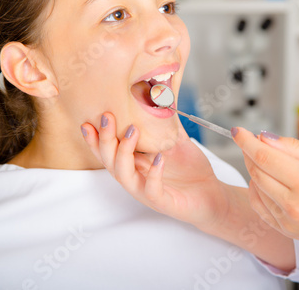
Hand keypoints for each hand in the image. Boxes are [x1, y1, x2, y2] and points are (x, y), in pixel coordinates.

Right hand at [81, 112, 231, 228]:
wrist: (210, 194)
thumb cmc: (190, 170)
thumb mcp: (177, 142)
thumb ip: (167, 123)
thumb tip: (164, 97)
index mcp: (135, 163)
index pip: (108, 151)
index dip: (95, 139)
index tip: (88, 121)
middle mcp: (135, 177)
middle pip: (109, 160)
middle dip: (105, 138)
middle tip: (108, 116)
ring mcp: (146, 190)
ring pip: (123, 175)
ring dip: (124, 152)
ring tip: (133, 130)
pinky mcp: (162, 201)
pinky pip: (152, 189)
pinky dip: (153, 174)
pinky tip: (160, 158)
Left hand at [232, 127, 298, 248]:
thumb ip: (294, 148)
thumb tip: (265, 138)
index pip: (264, 157)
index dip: (247, 141)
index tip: (238, 130)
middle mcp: (293, 205)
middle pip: (256, 172)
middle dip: (250, 153)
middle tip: (253, 141)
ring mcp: (288, 221)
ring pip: (255, 188)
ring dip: (254, 170)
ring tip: (267, 160)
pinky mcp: (286, 230)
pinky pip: (259, 206)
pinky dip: (256, 190)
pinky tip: (265, 181)